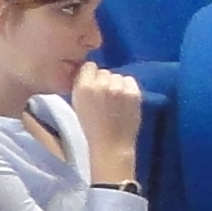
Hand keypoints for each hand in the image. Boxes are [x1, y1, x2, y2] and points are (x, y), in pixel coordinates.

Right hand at [70, 62, 145, 178]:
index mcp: (83, 87)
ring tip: (115, 100)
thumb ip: (82, 85)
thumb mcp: (78, 103)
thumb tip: (88, 71)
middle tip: (104, 97)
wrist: (111, 144)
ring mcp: (119, 88)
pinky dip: (127, 88)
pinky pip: (129, 80)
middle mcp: (101, 84)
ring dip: (116, 84)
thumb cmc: (91, 126)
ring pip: (117, 76)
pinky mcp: (134, 93)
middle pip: (104, 71)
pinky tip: (124, 100)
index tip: (92, 85)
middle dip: (103, 81)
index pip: (89, 66)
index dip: (90, 75)